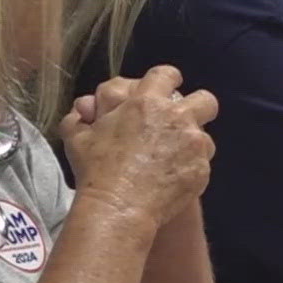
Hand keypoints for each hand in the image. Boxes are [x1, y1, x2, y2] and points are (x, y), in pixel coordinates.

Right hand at [60, 66, 217, 227]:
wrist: (118, 207)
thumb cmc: (95, 170)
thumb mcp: (77, 138)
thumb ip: (80, 117)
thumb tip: (84, 109)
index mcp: (147, 103)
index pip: (166, 75)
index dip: (166, 81)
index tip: (163, 92)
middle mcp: (176, 117)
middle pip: (205, 100)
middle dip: (197, 108)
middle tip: (181, 123)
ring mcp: (193, 143)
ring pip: (204, 135)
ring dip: (191, 143)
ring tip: (171, 158)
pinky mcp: (201, 168)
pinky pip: (202, 162)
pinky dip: (189, 168)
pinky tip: (171, 178)